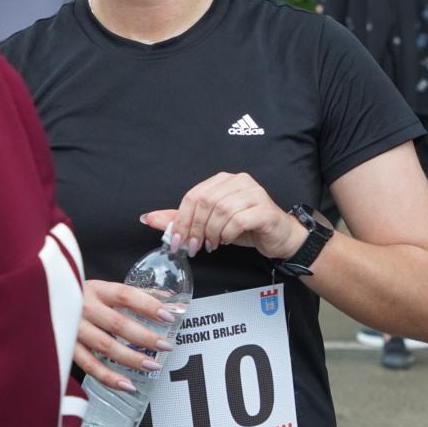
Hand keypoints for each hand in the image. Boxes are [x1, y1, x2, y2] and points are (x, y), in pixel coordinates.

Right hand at [73, 279, 180, 392]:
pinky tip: (128, 385)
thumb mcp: (100, 290)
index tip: (169, 316)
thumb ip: (131, 297)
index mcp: (94, 288)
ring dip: (131, 358)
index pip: (125, 295)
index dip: (148, 305)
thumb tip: (170, 303)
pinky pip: (89, 366)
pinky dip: (109, 377)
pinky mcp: (64, 347)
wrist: (38, 302)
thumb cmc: (77, 297)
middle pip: (118, 324)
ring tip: (153, 366)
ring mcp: (72, 328)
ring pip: (105, 346)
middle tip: (166, 346)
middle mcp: (82, 307)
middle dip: (145, 336)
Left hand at [141, 171, 305, 259]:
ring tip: (212, 244)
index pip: (193, 195)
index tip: (176, 240)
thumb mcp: (209, 224)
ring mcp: (253, 192)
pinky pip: (238, 220)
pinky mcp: (264, 208)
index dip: (181, 219)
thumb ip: (182, 219)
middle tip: (194, 246)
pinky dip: (227, 234)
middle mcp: (238, 181)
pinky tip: (226, 241)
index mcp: (223, 180)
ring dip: (212, 232)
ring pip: (221, 211)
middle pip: (205, 202)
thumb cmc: (245, 228)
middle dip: (195, 228)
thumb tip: (149, 218)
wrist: (278, 237)